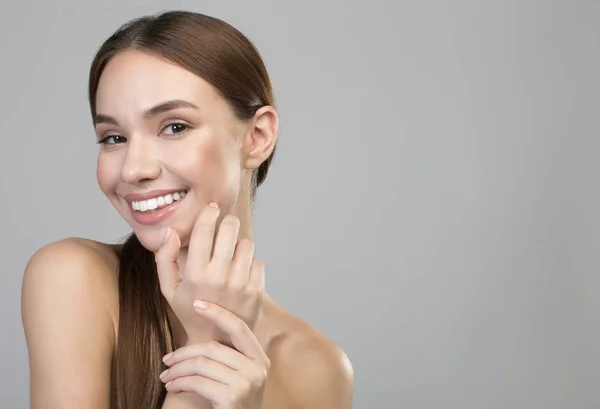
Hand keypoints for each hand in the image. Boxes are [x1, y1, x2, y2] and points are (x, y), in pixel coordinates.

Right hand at [155, 203, 264, 343]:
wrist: (215, 341)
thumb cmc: (189, 310)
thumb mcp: (169, 288)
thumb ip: (164, 258)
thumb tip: (169, 231)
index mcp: (195, 273)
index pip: (205, 230)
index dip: (209, 213)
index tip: (212, 208)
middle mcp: (219, 277)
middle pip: (230, 229)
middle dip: (228, 223)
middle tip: (226, 225)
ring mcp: (240, 284)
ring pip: (246, 243)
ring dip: (239, 245)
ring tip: (231, 255)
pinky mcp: (256, 291)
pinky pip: (258, 261)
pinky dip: (250, 263)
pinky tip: (240, 272)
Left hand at [160, 300, 269, 408]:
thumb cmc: (236, 404)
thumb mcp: (241, 377)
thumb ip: (231, 357)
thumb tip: (202, 334)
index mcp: (260, 359)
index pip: (239, 327)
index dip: (218, 313)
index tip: (197, 303)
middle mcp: (257, 368)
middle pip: (212, 347)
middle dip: (183, 352)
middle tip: (167, 360)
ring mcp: (246, 383)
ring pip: (201, 364)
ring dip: (177, 370)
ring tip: (166, 377)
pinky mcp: (232, 397)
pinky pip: (197, 382)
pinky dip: (179, 383)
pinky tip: (173, 388)